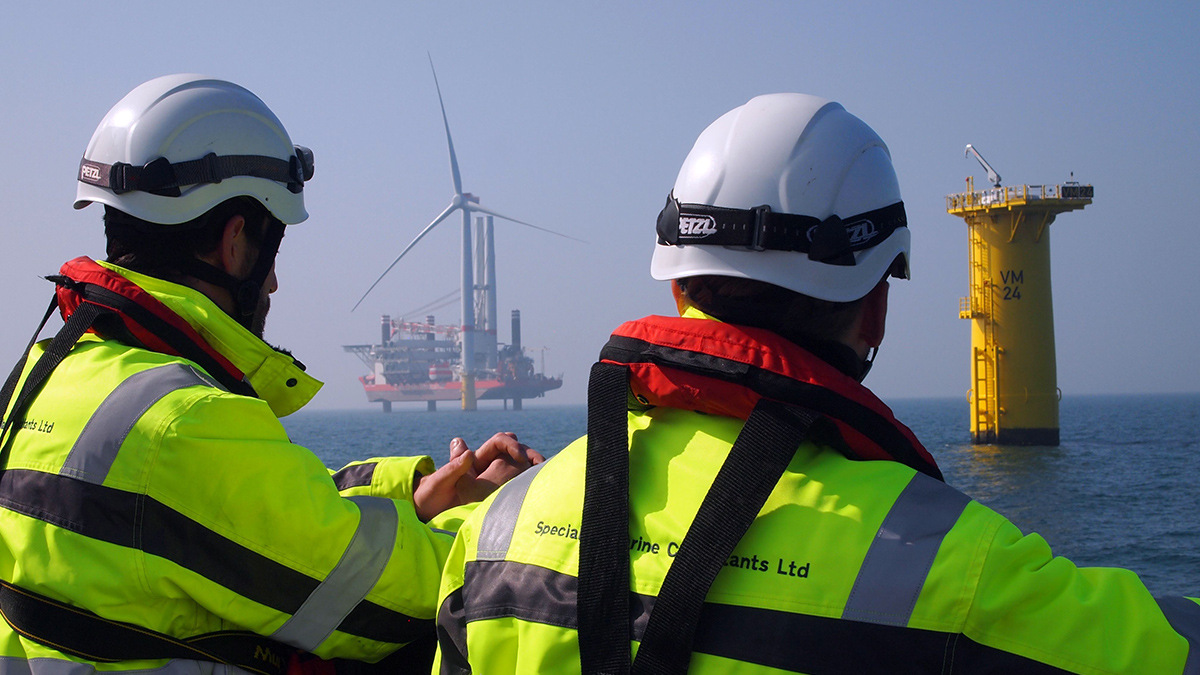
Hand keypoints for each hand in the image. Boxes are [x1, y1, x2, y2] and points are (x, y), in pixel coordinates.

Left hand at [413, 433, 544, 520]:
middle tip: (540, 465)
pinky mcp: (498, 497)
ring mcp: (494, 482)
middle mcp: (487, 467)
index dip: (512, 446)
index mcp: (476, 459)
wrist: (427, 514)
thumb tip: (469, 453)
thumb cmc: (430, 496)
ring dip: (532, 470)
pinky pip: (516, 488)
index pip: (500, 442)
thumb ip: (453, 468)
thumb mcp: (439, 482)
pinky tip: (538, 494)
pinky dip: (528, 486)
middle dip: (530, 454)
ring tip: (544, 477)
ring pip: (519, 469)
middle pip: (514, 452)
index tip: (520, 458)